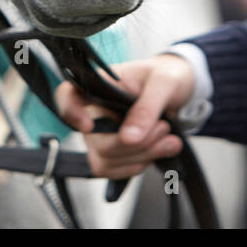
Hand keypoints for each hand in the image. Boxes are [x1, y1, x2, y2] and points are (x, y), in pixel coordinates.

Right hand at [54, 54, 194, 178]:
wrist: (181, 89)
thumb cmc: (167, 76)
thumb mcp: (164, 82)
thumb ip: (146, 107)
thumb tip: (129, 138)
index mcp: (99, 85)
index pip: (66, 96)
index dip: (71, 113)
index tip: (89, 126)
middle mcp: (95, 111)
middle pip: (94, 141)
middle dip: (132, 145)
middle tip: (163, 128)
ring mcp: (104, 134)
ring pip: (105, 161)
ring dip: (140, 157)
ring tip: (169, 139)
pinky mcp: (116, 152)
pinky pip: (116, 171)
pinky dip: (140, 164)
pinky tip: (162, 150)